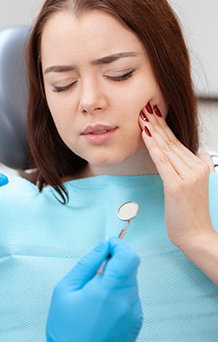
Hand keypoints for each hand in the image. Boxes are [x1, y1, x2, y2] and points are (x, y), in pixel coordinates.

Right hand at [46, 237, 141, 341]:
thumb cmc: (66, 328)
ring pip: (131, 282)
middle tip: (95, 270)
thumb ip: (87, 264)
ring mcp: (134, 314)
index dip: (119, 245)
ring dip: (117, 278)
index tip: (108, 245)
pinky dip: (119, 293)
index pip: (128, 257)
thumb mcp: (66, 289)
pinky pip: (131, 297)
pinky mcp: (136, 323)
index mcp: (108, 291)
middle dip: (115, 262)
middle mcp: (127, 302)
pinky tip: (101, 305)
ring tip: (94, 293)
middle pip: (131, 268)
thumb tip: (102, 248)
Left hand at [139, 102, 213, 248]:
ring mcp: (189, 175)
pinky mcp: (177, 185)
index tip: (152, 113)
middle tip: (144, 107)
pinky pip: (162, 161)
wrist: (195, 235)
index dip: (163, 126)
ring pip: (166, 148)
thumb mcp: (188, 184)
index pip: (177, 141)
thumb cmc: (187, 212)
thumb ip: (181, 167)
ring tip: (141, 116)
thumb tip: (170, 152)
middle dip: (156, 123)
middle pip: (171, 141)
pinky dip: (153, 147)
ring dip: (152, 130)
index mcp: (200, 164)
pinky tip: (145, 135)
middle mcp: (197, 166)